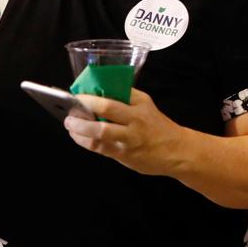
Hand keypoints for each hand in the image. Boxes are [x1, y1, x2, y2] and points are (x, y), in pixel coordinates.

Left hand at [65, 89, 183, 176]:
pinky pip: (99, 146)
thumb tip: (98, 93)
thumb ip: (126, 99)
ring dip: (80, 126)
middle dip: (85, 105)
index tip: (78, 93)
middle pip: (107, 107)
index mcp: (140, 102)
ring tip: (69, 123)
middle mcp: (135, 118)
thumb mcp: (146, 106)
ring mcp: (129, 137)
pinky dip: (84, 141)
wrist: (177, 151)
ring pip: (100, 130)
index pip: (114, 92)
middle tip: (70, 106)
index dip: (92, 93)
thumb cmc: (158, 127)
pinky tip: (77, 136)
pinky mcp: (124, 154)